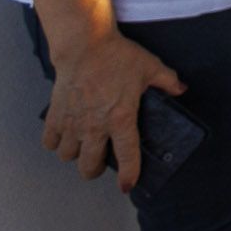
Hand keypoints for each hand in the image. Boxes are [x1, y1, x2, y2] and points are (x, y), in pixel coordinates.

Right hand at [44, 32, 183, 191]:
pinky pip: (49, 142)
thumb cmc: (118, 56)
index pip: (127, 156)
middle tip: (100, 161)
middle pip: (89, 166)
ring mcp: (72, 122)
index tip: (127, 185)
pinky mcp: (55, 115)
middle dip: (95, 170)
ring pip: (68, 157)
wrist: (85, 45)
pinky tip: (64, 134)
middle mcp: (95, 126)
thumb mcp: (150, 67)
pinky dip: (55, 143)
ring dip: (75, 155)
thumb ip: (167, 82)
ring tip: (83, 145)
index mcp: (121, 118)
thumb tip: (181, 90)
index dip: (128, 174)